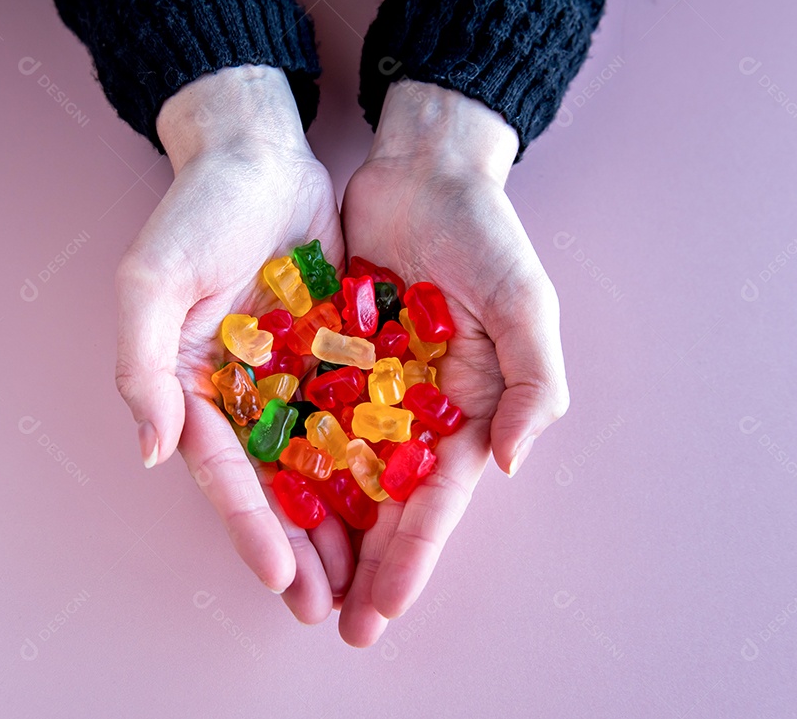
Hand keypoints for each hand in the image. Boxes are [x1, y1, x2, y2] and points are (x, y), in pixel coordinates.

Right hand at [115, 66, 350, 622]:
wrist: (258, 156)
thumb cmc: (196, 212)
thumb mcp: (151, 279)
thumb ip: (142, 365)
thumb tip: (152, 454)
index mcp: (194, 387)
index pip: (224, 473)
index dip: (250, 527)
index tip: (281, 577)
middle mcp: (244, 394)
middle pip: (273, 485)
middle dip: (299, 547)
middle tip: (327, 606)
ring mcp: (292, 378)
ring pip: (320, 464)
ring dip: (339, 521)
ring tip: (365, 577)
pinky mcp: (335, 354)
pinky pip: (355, 415)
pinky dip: (373, 459)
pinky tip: (397, 500)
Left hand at [338, 81, 569, 645]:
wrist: (422, 171)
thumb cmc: (484, 232)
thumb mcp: (524, 300)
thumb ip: (531, 381)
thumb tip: (508, 467)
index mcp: (467, 407)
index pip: (439, 496)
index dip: (414, 554)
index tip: (386, 607)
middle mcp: (415, 409)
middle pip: (387, 501)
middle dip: (366, 565)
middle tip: (340, 626)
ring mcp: (368, 387)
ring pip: (341, 473)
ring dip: (323, 532)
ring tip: (298, 587)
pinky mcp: (326, 359)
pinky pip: (304, 418)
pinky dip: (288, 461)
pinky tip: (266, 505)